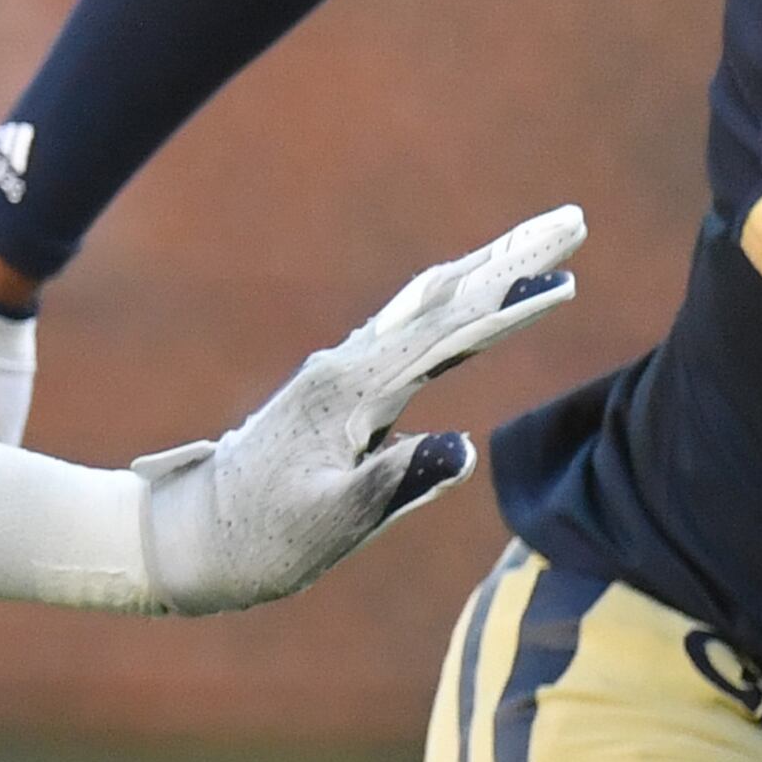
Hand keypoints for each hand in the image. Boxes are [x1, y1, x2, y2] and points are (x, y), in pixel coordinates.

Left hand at [133, 204, 584, 612]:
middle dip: (511, 257)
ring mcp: (341, 371)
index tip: (565, 278)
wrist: (187, 537)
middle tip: (573, 221)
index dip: (510, 304)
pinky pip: (408, 327)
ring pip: (426, 303)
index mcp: (351, 392)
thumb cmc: (259, 541)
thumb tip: (462, 448)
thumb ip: (395, 485)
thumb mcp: (331, 525)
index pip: (448, 334)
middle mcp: (347, 365)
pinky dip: (451, 301)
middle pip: (443, 294)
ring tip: (541, 244)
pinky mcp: (339, 388)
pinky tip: (469, 292)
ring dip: (485, 269)